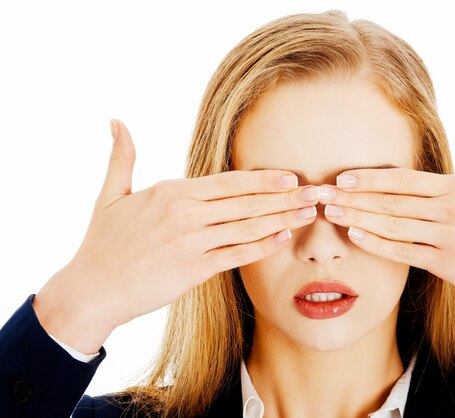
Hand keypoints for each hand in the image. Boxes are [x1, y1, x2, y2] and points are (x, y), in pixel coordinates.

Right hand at [33, 119, 319, 353]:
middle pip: (246, 201)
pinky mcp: (193, 271)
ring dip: (282, 219)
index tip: (291, 176)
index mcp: (172, 192)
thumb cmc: (103, 242)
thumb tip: (116, 121)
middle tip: (316, 193)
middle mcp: (186, 213)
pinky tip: (283, 239)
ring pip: (247, 227)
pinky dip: (262, 247)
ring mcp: (191, 242)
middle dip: (285, 197)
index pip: (229, 181)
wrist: (92, 288)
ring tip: (308, 214)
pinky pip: (236, 256)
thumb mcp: (110, 194)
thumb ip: (122, 157)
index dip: (264, 179)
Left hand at [318, 115, 454, 334]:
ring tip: (329, 213)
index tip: (343, 176)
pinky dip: (378, 244)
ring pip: (393, 224)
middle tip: (321, 194)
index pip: (406, 179)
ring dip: (357, 217)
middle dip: (354, 196)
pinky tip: (355, 237)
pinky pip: (404, 252)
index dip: (371, 178)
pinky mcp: (448, 264)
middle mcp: (452, 208)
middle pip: (392, 199)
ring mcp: (449, 237)